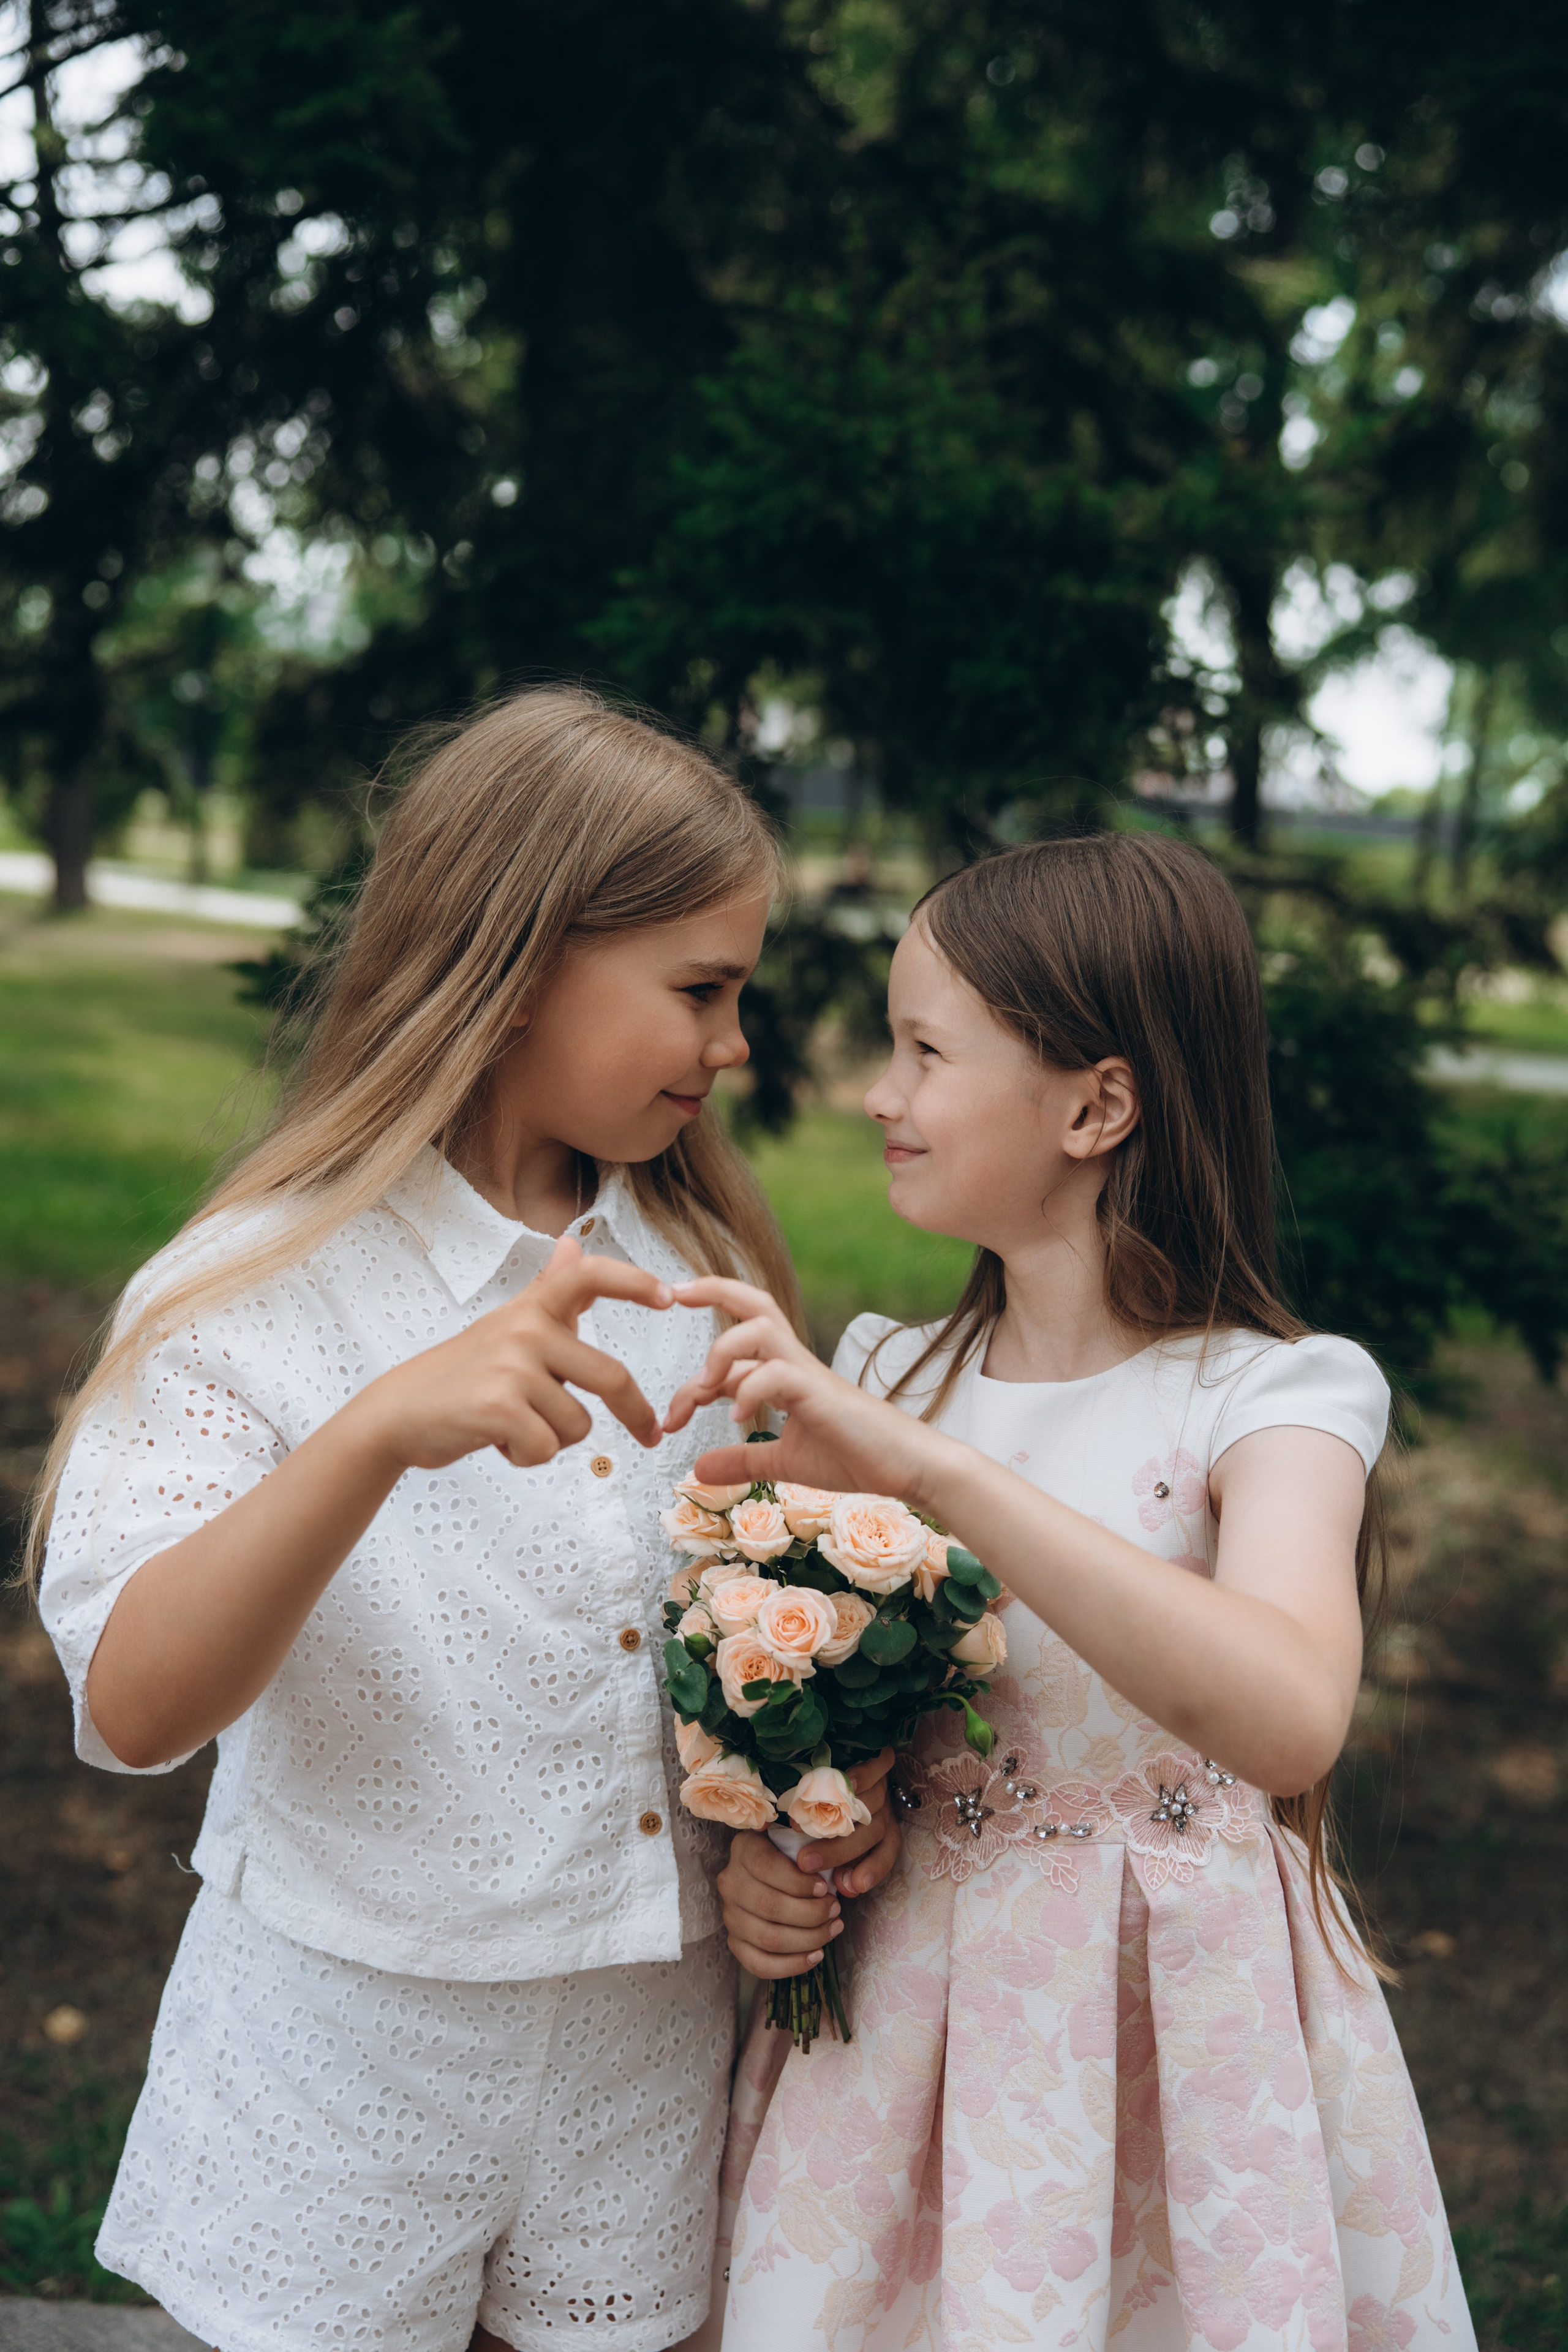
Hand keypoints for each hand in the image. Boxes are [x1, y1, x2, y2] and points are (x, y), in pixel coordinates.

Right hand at [352, 1234, 672, 1472]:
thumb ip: (547, 1291)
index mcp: (531, 1308)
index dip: (633, 1283)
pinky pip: (548, 1448)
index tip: (671, 1297)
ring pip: (578, 1425)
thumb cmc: (459, 1374)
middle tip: (651, 1435)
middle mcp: (525, 1330)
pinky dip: (528, 1457)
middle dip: (636, 1413)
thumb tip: (572, 1243)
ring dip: (552, 1438)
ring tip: (512, 1424)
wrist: (396, 1414)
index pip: (588, 1277)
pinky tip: (497, 1441)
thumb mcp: (505, 1325)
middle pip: (611, 1377)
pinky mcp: (499, 1408)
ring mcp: (512, 1368)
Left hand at [665, 1275, 949, 1504]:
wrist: (908, 1468)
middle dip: (710, 1290)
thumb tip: (697, 1470)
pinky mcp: (820, 1390)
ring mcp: (808, 1372)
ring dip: (721, 1349)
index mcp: (784, 1374)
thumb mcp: (784, 1462)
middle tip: (671, 1293)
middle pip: (752, 1300)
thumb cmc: (855, 1458)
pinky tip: (737, 1420)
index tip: (670, 1420)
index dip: (693, 1384)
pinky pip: (777, 1370)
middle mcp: (793, 1362)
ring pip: (759, 1324)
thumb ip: (743, 1460)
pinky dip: (749, 1390)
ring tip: (705, 1389)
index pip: (731, 1356)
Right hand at [717, 1751, 901, 1977]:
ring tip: (834, 1928)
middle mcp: (729, 1882)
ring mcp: (730, 1915)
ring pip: (768, 1938)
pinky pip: (759, 1964)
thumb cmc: (801, 1853)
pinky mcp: (735, 1943)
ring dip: (808, 1938)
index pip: (766, 1867)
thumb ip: (816, 1844)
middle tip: (836, 1909)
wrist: (781, 1871)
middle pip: (769, 1907)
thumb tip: (829, 1864)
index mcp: (744, 1848)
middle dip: (810, 1913)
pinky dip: (791, 1965)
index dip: (798, 1881)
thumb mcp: (807, 1838)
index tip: (824, 1887)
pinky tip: (817, 1956)